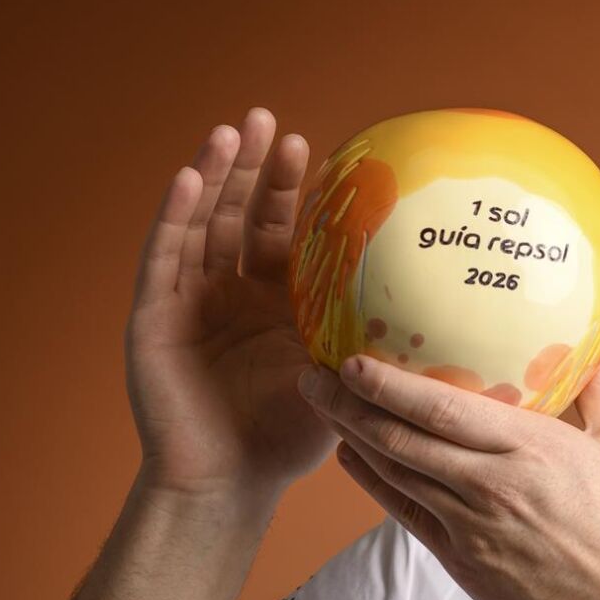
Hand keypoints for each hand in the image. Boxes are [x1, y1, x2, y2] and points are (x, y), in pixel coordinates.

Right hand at [125, 108, 331, 505]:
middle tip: (266, 117)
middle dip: (250, 165)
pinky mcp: (153, 317)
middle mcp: (228, 292)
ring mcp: (188, 301)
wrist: (231, 483)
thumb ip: (369, 334)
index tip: (312, 146)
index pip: (280, 231)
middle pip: (237, 214)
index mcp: (273, 301)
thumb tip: (446, 308)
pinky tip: (188, 180)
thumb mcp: (339, 373)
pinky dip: (174, 217)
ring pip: (198, 223)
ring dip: (211, 176)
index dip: (290, 188)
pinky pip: (163, 258)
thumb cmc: (290, 437)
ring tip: (229, 132)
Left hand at [297, 339, 599, 599]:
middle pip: (400, 438)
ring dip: (352, 439)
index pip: (440, 408)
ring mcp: (470, 528)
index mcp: (530, 449)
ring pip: (395, 475)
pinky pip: (406, 514)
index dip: (387, 384)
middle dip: (347, 405)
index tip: (352, 360)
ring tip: (324, 408)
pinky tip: (354, 460)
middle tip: (313, 375)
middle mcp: (490, 486)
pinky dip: (373, 484)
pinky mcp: (463, 562)